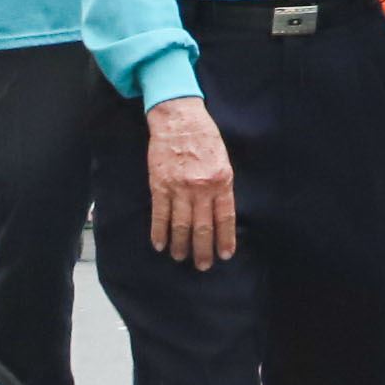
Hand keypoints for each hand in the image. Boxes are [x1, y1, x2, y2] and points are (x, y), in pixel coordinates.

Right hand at [145, 97, 238, 268]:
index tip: (225, 254)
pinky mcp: (160, 185)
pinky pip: (160, 215)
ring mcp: (179, 188)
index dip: (225, 238)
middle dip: (203, 249)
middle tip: (203, 265)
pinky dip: (159, 232)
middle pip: (203, 227)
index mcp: (221, 181)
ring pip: (181, 225)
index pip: (225, 218)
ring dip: (181, 245)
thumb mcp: (223, 160)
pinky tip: (160, 245)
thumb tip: (220, 211)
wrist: (179, 119)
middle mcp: (201, 188)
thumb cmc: (204, 137)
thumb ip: (221, 185)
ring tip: (181, 258)